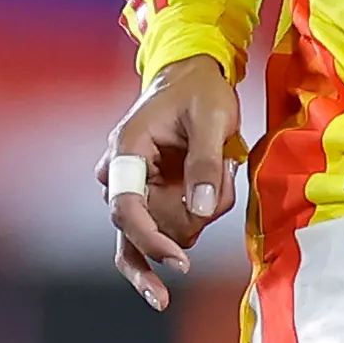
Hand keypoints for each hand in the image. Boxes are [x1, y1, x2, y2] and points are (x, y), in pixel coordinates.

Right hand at [101, 57, 243, 311]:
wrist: (191, 79)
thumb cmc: (198, 91)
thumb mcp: (212, 118)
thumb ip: (206, 162)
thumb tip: (201, 209)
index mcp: (126, 151)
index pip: (125, 209)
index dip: (150, 241)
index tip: (179, 263)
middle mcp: (120, 176)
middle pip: (145, 231)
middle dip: (190, 220)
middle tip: (223, 182)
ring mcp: (133, 191)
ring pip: (164, 233)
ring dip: (199, 216)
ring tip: (221, 174)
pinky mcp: (148, 200)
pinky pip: (168, 230)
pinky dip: (197, 218)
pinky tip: (211, 194)